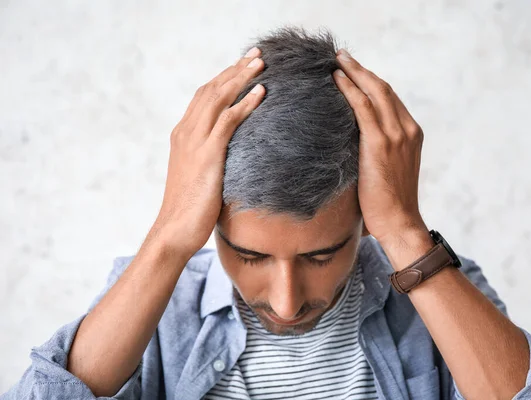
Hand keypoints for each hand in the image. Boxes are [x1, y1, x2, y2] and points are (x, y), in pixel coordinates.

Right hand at [150, 48, 264, 256]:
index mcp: (183, 134)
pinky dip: (245, 104)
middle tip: (256, 54)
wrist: (174, 229)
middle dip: (235, 69)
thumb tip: (231, 155)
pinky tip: (261, 93)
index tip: (242, 66)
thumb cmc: (189, 208)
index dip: (224, 78)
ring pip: (219, 98)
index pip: (204, 96)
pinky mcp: (207, 154)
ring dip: (241, 78)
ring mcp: (195, 142)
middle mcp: (186, 132)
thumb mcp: (199, 175)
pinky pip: (228, 120)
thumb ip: (210, 157)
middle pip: (212, 89)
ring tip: (261, 64)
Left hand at [333, 49, 431, 257]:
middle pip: (383, 88)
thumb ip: (377, 151)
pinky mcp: (381, 144)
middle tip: (341, 56)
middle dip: (361, 69)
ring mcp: (397, 135)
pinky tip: (336, 79)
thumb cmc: (388, 203)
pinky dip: (349, 89)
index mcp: (412, 134)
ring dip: (353, 72)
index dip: (370, 81)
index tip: (352, 70)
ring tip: (335, 60)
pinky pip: (363, 107)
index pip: (389, 98)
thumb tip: (351, 143)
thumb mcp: (388, 170)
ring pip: (374, 91)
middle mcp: (408, 129)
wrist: (399, 223)